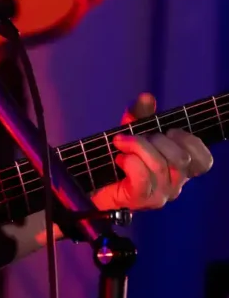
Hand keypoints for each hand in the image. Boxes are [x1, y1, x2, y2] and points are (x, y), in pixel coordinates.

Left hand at [93, 93, 212, 211]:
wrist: (94, 184)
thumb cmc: (119, 159)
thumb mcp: (132, 131)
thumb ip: (141, 114)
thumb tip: (146, 97)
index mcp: (180, 170)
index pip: (203, 161)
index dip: (189, 141)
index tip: (170, 131)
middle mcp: (175, 185)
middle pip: (180, 158)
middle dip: (156, 139)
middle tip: (136, 137)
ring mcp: (159, 195)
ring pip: (159, 165)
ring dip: (137, 146)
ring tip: (121, 143)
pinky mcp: (141, 200)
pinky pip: (142, 176)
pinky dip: (129, 161)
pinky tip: (119, 159)